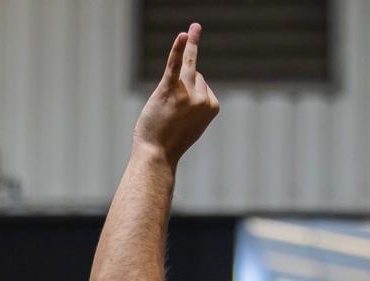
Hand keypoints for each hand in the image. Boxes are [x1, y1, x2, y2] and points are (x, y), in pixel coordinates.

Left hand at [132, 23, 219, 166]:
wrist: (156, 154)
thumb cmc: (171, 139)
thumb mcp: (193, 121)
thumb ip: (197, 102)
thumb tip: (194, 76)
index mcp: (213, 105)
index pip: (203, 83)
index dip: (190, 95)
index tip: (183, 116)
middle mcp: (202, 97)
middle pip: (195, 74)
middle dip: (182, 88)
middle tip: (171, 114)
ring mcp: (186, 93)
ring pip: (186, 69)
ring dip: (176, 82)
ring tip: (172, 93)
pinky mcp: (169, 90)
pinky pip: (175, 65)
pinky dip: (179, 49)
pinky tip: (184, 35)